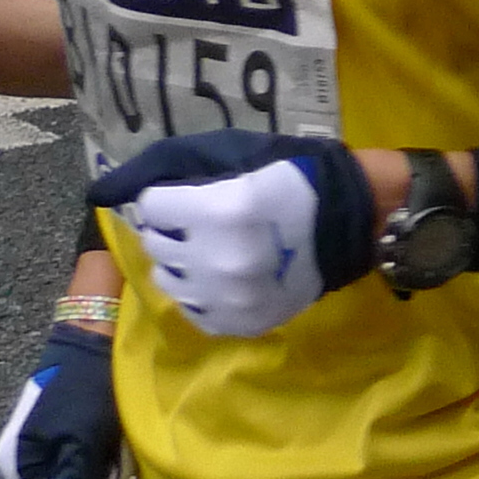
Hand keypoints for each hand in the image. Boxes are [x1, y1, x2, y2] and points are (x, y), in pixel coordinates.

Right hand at [0, 322, 124, 478]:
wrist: (91, 339)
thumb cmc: (87, 393)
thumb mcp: (82, 445)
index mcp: (18, 466)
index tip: (104, 478)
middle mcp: (20, 459)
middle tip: (110, 455)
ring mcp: (38, 443)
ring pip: (74, 476)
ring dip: (97, 467)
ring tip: (111, 441)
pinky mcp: (55, 429)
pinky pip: (78, 456)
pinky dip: (97, 451)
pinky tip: (109, 432)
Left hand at [90, 132, 376, 337]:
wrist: (357, 223)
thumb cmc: (299, 179)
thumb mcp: (243, 156)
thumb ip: (183, 166)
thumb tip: (121, 186)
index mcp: (218, 210)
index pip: (150, 206)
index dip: (168, 197)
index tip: (187, 195)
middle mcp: (216, 258)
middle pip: (156, 243)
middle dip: (172, 229)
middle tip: (201, 223)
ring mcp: (227, 297)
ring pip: (168, 279)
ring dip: (183, 262)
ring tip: (212, 251)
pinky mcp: (238, 321)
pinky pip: (193, 310)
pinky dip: (202, 292)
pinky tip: (225, 276)